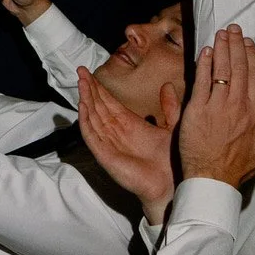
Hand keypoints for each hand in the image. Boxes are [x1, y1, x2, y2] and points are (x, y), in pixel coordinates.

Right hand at [76, 64, 181, 223]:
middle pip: (98, 107)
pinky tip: (83, 106)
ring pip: (93, 118)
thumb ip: (169, 107)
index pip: (109, 103)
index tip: (91, 74)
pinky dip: (86, 121)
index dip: (100, 89)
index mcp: (130, 126)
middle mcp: (116, 133)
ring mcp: (109, 144)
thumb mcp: (173, 126)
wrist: (171, 184)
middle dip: (89, 89)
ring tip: (81, 82)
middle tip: (81, 70)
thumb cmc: (172, 161)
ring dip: (86, 100)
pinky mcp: (105, 155)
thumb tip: (167, 86)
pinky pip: (92, 136)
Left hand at [177, 27, 254, 188]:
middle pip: (239, 68)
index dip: (251, 57)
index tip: (248, 43)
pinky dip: (204, 64)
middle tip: (234, 28)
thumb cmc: (240, 167)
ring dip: (221, 48)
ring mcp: (217, 106)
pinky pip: (202, 81)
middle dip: (236, 45)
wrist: (213, 178)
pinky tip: (205, 51)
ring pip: (221, 70)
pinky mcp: (197, 110)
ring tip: (221, 33)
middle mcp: (239, 105)